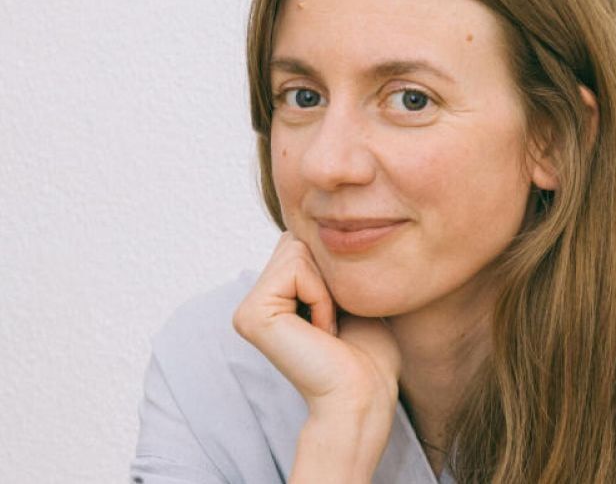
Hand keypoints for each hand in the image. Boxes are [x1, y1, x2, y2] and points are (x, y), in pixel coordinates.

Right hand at [232, 232, 400, 479]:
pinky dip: (321, 296)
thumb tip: (322, 222)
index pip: (302, 241)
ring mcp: (247, 310)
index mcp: (273, 298)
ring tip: (327, 327)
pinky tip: (321, 331)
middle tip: (334, 321)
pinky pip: (297, 269)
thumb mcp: (349, 293)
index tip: (341, 313)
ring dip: (327, 287)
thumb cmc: (368, 351)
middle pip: (296, 239)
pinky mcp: (251, 315)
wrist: (364, 394)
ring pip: (296, 249)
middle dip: (328, 273)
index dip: (333, 268)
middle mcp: (254, 302)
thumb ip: (326, 261)